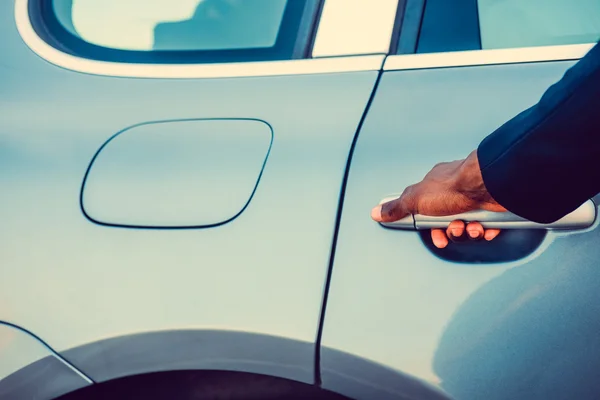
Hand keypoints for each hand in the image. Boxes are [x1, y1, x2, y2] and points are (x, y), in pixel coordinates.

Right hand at [371, 150, 506, 247]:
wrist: (489, 185)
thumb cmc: (454, 186)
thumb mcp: (415, 199)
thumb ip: (397, 207)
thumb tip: (377, 212)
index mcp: (436, 186)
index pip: (427, 209)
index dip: (431, 226)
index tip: (434, 233)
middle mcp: (456, 191)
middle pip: (448, 221)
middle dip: (451, 231)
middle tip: (454, 231)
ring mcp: (475, 199)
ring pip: (468, 226)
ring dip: (467, 232)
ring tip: (470, 227)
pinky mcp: (493, 207)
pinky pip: (488, 226)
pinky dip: (485, 230)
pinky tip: (484, 227)